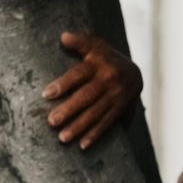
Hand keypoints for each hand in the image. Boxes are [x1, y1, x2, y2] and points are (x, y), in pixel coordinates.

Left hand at [44, 31, 143, 149]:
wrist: (135, 72)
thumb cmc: (105, 59)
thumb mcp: (95, 47)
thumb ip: (80, 42)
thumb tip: (63, 37)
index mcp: (100, 62)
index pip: (79, 74)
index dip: (63, 84)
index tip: (46, 94)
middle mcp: (110, 79)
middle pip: (87, 96)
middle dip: (69, 110)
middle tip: (51, 121)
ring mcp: (117, 95)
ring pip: (97, 113)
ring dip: (79, 127)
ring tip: (62, 137)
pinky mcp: (122, 109)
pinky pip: (108, 123)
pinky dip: (96, 135)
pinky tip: (83, 145)